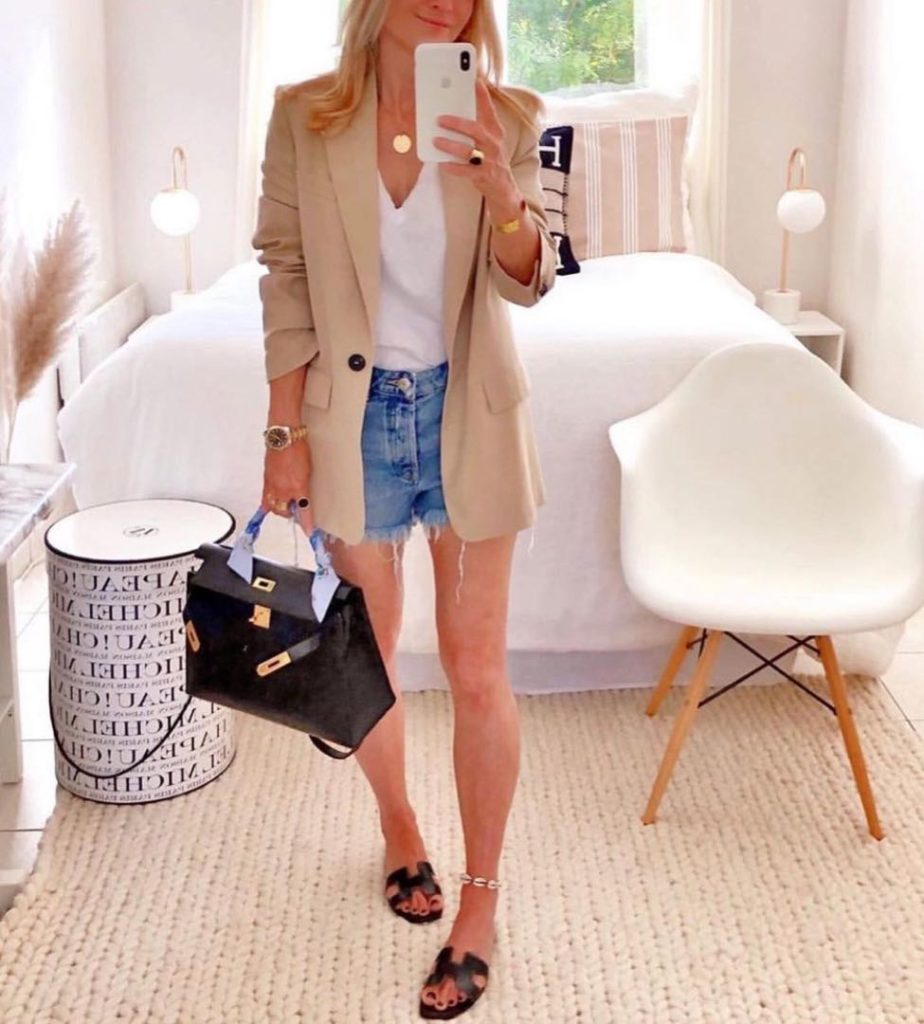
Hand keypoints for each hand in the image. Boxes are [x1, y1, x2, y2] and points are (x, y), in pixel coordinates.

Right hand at [262, 443, 314, 534]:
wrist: (283, 436)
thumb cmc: (298, 448)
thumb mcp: (308, 470)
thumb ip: (305, 487)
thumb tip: (304, 498)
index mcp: (297, 487)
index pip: (303, 511)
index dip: (307, 524)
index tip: (310, 532)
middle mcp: (283, 489)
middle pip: (286, 512)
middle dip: (292, 514)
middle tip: (298, 511)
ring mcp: (272, 485)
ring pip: (274, 507)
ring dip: (281, 509)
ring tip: (288, 504)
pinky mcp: (265, 480)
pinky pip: (265, 499)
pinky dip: (269, 503)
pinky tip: (272, 503)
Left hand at [433, 78, 517, 206]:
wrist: (503, 186)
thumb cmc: (492, 159)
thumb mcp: (491, 140)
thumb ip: (479, 127)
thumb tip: (455, 114)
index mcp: (495, 131)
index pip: (489, 110)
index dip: (482, 96)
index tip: (475, 81)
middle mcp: (493, 144)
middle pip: (474, 129)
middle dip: (456, 123)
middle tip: (439, 119)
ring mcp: (489, 160)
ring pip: (467, 150)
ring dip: (449, 145)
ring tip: (436, 140)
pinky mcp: (482, 175)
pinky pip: (464, 170)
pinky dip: (452, 167)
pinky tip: (442, 163)